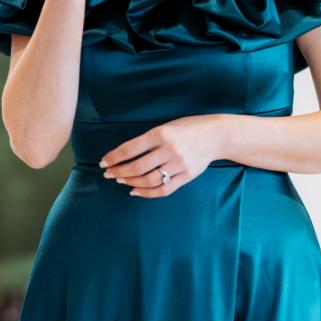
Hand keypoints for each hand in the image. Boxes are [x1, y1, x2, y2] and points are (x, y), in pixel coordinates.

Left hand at [99, 115, 226, 196]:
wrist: (216, 136)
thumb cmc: (187, 128)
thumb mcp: (166, 127)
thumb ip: (148, 141)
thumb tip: (124, 156)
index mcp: (161, 134)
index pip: (130, 149)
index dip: (114, 157)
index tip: (104, 162)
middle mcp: (169, 150)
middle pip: (137, 167)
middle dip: (119, 171)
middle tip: (109, 173)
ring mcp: (179, 165)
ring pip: (148, 180)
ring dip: (130, 182)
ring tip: (121, 180)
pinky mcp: (186, 177)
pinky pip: (163, 190)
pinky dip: (147, 193)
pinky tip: (135, 191)